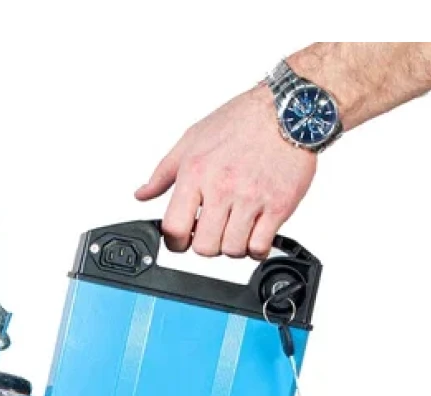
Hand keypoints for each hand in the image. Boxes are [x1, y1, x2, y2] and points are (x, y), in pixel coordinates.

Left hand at [135, 83, 316, 258]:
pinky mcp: (278, 206)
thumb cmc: (240, 122)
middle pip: (204, 247)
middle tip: (213, 232)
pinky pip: (260, 247)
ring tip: (236, 228)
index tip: (182, 239)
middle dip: (206, 245)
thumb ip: (163, 173)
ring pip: (232, 250)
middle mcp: (222, 187)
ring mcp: (251, 198)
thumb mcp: (192, 140)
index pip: (174, 229)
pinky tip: (255, 232)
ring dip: (232, 246)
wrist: (288, 110)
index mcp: (196, 173)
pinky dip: (256, 247)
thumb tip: (142, 195)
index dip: (175, 242)